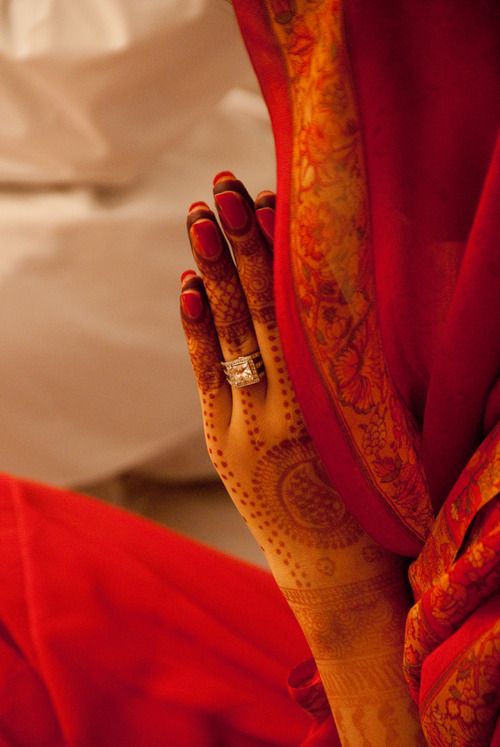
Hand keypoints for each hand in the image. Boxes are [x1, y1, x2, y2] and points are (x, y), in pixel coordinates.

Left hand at [180, 173, 423, 744]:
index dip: (279, 254)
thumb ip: (362, 370)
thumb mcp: (381, 431)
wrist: (342, 578)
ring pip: (225, 336)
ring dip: (212, 274)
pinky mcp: (223, 443)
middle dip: (238, 245)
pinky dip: (197, 329)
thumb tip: (352, 303)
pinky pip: (206, 374)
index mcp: (327, 403)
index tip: (270, 201)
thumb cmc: (383, 503)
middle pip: (255, 310)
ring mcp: (242, 427)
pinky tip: (188, 286)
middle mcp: (279, 409)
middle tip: (223, 185)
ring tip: (198, 217)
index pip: (296, 308)